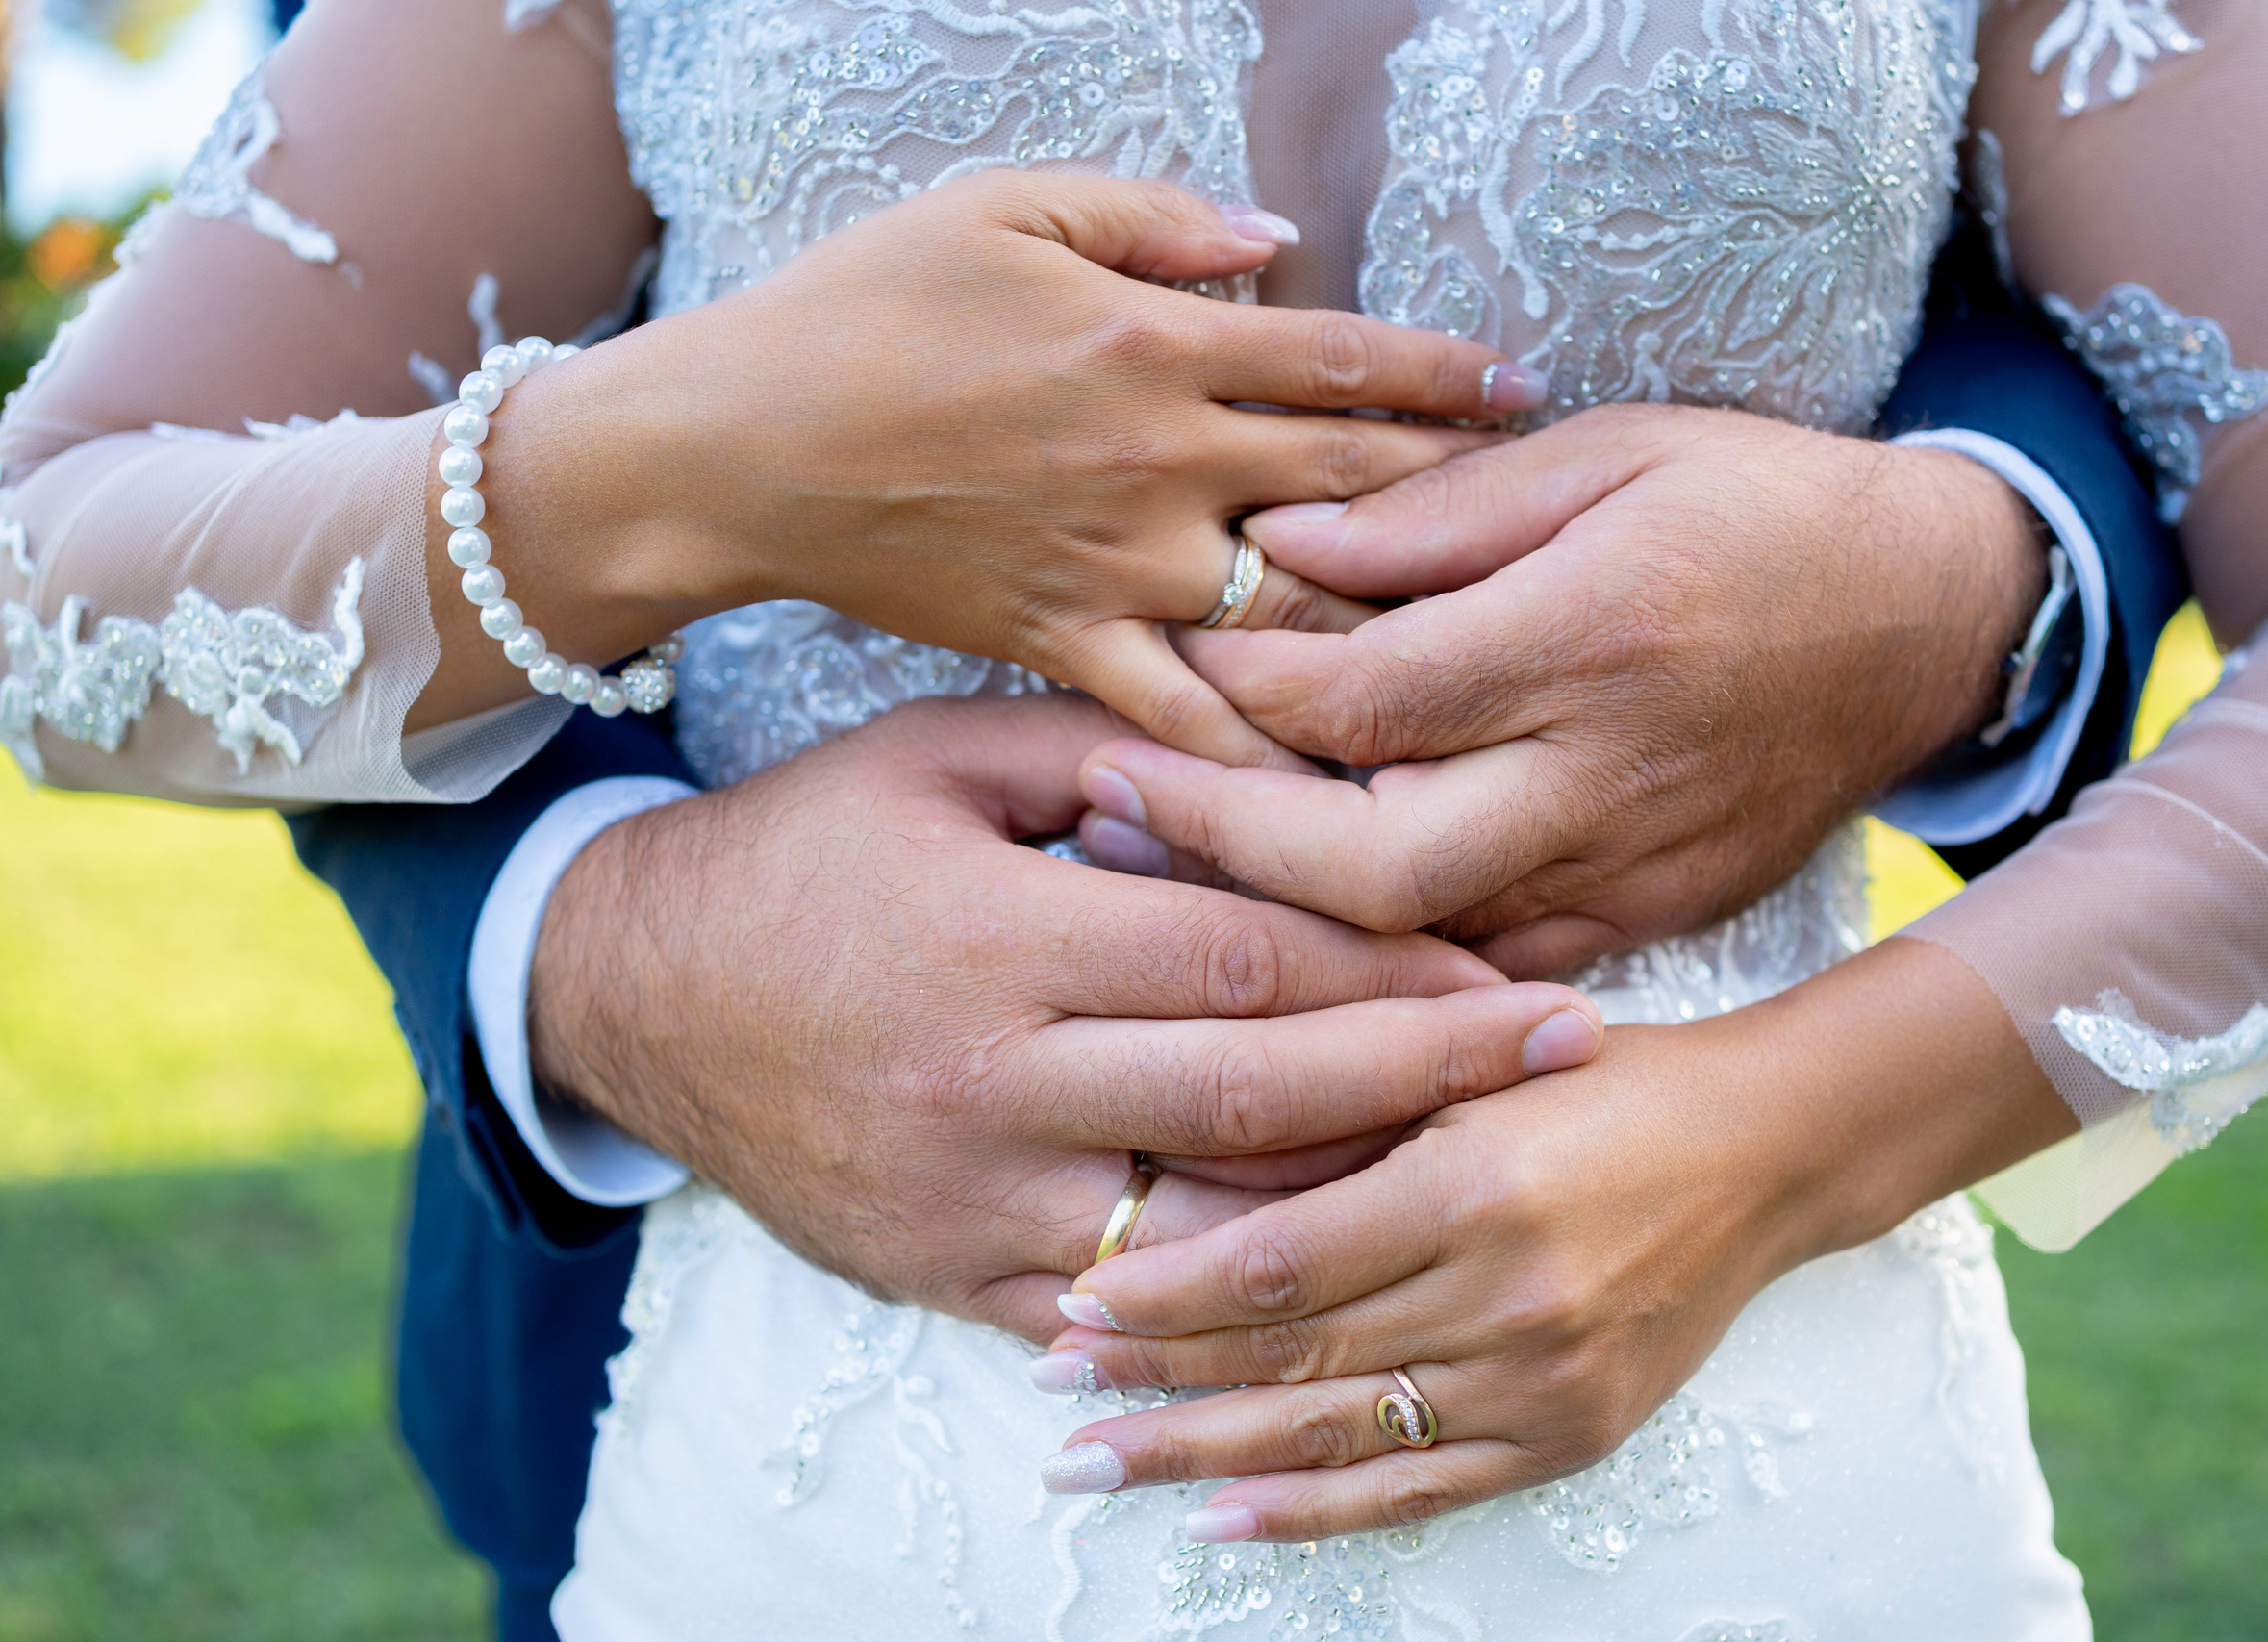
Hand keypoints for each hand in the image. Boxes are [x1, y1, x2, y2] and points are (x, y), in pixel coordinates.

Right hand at [431, 174, 1545, 764]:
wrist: (736, 447)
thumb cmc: (860, 307)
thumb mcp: (1004, 204)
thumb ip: (1155, 218)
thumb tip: (1280, 244)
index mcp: (1154, 338)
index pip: (1340, 358)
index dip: (1443, 374)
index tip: (1523, 391)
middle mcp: (1159, 460)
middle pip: (1351, 488)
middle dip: (1460, 508)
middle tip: (1551, 543)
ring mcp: (1117, 566)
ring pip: (1294, 609)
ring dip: (1394, 635)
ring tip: (1490, 673)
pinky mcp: (1066, 646)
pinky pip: (1188, 710)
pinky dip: (1267, 744)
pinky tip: (1347, 783)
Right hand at [527, 693, 1603, 1339]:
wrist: (631, 992)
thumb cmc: (803, 850)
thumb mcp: (936, 754)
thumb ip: (1106, 748)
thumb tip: (1274, 757)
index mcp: (994, 934)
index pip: (1239, 957)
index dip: (1391, 966)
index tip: (1509, 963)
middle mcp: (987, 1080)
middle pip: (1254, 1093)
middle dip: (1427, 1077)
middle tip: (1563, 1056)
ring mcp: (965, 1197)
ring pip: (1206, 1222)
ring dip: (1359, 1195)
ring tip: (1488, 1160)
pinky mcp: (942, 1274)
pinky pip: (1113, 1306)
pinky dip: (1228, 1292)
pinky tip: (1336, 1261)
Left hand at [1026, 939, 2074, 1538]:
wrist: (1768, 1146)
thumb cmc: (1608, 1075)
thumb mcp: (1477, 1055)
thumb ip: (1346, 1098)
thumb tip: (1184, 1129)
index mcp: (1473, 1184)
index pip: (1281, 1262)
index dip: (1168, 1292)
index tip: (1075, 1300)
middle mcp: (1506, 1295)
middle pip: (1291, 1357)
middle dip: (1154, 1382)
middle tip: (1050, 1392)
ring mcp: (1540, 1381)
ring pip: (1336, 1437)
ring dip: (1203, 1457)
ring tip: (1097, 1466)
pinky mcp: (1568, 1436)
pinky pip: (1419, 1492)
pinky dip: (1315, 1513)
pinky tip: (1225, 1519)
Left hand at [1074, 405, 2045, 972]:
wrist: (1935, 621)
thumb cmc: (1763, 508)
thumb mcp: (1611, 454)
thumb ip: (1440, 511)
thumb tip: (1278, 546)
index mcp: (1596, 633)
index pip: (1365, 699)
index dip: (1238, 690)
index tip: (1156, 660)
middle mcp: (1611, 774)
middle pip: (1376, 867)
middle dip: (1225, 841)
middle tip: (1115, 793)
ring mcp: (1634, 869)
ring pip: (1423, 948)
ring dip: (1283, 917)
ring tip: (1163, 864)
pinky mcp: (1648, 922)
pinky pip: (1490, 973)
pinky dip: (1384, 960)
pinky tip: (1296, 925)